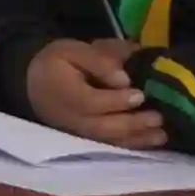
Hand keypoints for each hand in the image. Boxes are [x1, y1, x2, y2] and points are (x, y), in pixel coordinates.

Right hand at [25, 38, 168, 149]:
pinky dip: (131, 145)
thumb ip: (97, 60)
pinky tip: (150, 142)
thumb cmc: (57, 63)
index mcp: (65, 94)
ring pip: (109, 140)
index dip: (117, 101)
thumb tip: (124, 78)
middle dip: (133, 124)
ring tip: (161, 135)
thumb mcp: (72, 50)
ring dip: (137, 139)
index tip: (140, 93)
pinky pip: (110, 145)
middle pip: (104, 127)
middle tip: (158, 117)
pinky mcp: (86, 138)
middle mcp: (71, 118)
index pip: (92, 102)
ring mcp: (78, 132)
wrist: (33, 83)